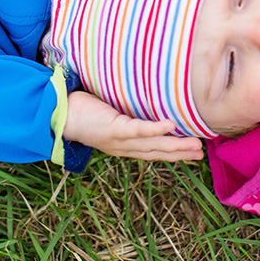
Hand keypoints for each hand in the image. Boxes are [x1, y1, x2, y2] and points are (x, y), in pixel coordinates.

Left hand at [62, 91, 204, 161]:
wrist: (58, 114)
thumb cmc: (82, 111)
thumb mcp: (109, 117)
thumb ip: (126, 116)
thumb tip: (144, 106)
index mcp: (123, 146)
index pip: (152, 152)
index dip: (173, 154)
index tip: (194, 154)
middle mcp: (122, 148)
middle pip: (156, 153)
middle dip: (180, 154)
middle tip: (201, 154)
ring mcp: (118, 140)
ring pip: (152, 146)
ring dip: (175, 147)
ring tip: (195, 146)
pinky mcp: (113, 129)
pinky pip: (137, 130)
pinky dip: (154, 130)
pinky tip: (170, 126)